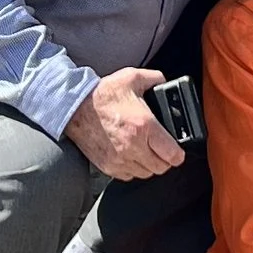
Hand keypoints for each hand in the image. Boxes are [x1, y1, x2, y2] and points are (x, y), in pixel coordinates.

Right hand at [62, 67, 184, 180]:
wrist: (74, 108)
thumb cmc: (102, 94)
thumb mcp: (131, 77)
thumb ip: (154, 78)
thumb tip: (165, 82)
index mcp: (144, 126)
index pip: (172, 154)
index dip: (178, 153)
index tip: (176, 149)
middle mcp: (134, 146)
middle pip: (162, 167)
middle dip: (165, 159)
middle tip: (161, 148)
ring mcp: (121, 159)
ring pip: (146, 174)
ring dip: (149, 165)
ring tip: (146, 151)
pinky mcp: (109, 167)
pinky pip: (130, 176)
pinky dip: (133, 169)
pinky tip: (131, 155)